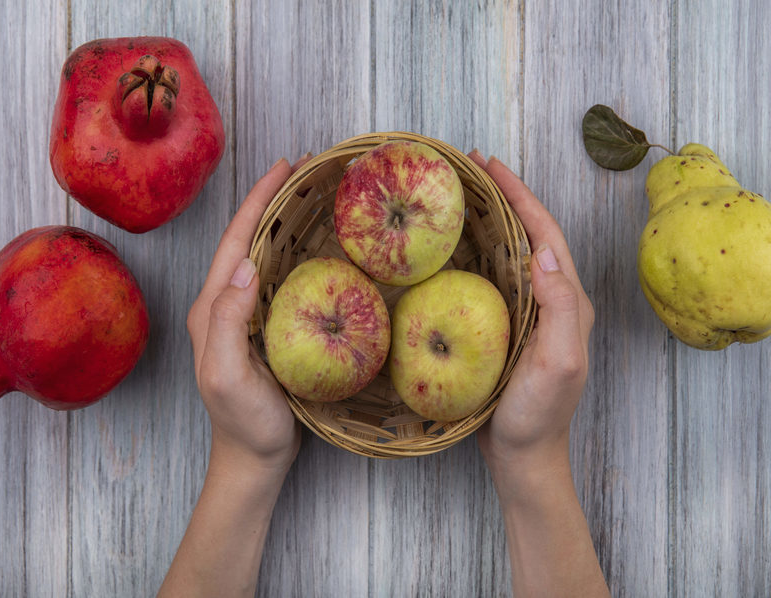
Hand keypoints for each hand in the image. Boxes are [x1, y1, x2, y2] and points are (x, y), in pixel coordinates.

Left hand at [187, 156, 308, 471]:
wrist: (255, 457)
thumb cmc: (245, 422)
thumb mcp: (228, 375)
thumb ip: (226, 321)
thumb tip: (246, 265)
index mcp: (212, 308)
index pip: (235, 243)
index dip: (257, 202)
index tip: (282, 169)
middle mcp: (224, 304)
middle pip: (247, 241)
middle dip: (270, 202)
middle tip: (302, 172)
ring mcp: (245, 316)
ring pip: (262, 256)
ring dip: (282, 223)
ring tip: (309, 197)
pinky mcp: (264, 327)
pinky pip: (278, 279)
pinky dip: (293, 254)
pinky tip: (314, 249)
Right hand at [467, 153, 608, 597]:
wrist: (524, 456)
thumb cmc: (538, 414)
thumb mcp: (558, 361)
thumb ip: (560, 307)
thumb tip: (546, 251)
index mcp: (567, 299)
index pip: (544, 234)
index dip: (519, 196)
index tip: (489, 165)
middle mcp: (551, 298)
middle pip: (528, 234)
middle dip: (503, 197)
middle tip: (468, 169)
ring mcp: (528, 312)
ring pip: (509, 252)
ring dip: (488, 219)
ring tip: (457, 195)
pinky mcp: (506, 326)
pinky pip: (492, 277)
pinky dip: (475, 252)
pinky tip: (452, 248)